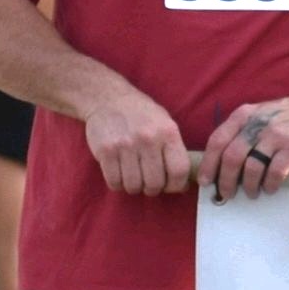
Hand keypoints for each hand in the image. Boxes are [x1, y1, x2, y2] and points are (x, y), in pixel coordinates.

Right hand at [82, 80, 195, 196]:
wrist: (108, 99)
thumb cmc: (142, 114)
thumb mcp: (166, 124)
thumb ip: (174, 150)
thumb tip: (183, 183)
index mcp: (168, 133)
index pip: (179, 170)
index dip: (177, 185)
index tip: (171, 187)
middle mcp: (148, 139)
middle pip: (155, 182)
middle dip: (154, 189)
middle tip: (150, 185)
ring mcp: (125, 145)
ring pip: (134, 185)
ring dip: (135, 188)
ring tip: (135, 180)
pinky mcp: (105, 151)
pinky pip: (114, 181)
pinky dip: (118, 185)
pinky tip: (120, 177)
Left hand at [203, 93, 288, 201]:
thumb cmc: (281, 117)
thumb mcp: (255, 115)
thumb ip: (238, 132)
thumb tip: (220, 164)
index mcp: (242, 116)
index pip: (217, 141)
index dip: (209, 164)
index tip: (206, 182)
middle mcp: (256, 125)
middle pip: (232, 157)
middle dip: (226, 180)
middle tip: (227, 193)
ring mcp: (276, 136)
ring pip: (253, 167)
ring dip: (249, 185)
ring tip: (251, 193)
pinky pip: (276, 172)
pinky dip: (270, 184)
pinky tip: (269, 188)